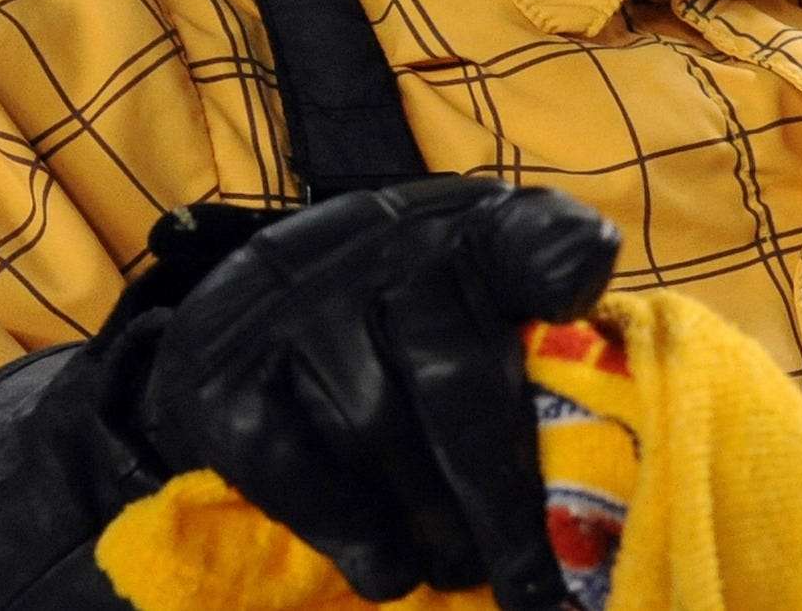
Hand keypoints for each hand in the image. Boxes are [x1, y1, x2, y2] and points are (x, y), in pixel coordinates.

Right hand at [145, 179, 618, 609]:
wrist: (252, 314)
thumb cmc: (405, 314)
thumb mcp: (481, 283)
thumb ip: (541, 282)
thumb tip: (581, 287)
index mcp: (456, 226)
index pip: (522, 233)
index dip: (556, 263)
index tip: (573, 308)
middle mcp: (369, 244)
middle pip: (450, 375)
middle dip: (498, 493)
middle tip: (529, 581)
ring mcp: (286, 304)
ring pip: (373, 427)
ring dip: (427, 522)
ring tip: (458, 570)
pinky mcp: (219, 373)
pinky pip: (292, 464)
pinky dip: (348, 529)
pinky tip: (386, 567)